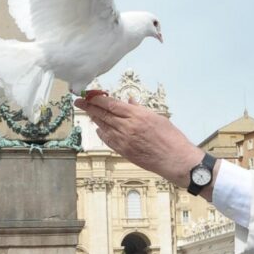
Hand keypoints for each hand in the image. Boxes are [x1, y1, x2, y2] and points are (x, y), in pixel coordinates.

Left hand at [74, 95, 203, 187]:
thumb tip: (129, 101)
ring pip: (103, 126)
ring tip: (88, 113)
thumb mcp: (157, 117)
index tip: (88, 94)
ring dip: (94, 119)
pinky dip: (102, 133)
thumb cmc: (171, 138)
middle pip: (103, 114)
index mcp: (137, 115)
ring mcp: (124, 140)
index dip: (97, 99)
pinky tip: (99, 129)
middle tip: (79, 102)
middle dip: (88, 107)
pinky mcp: (124, 152)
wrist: (175, 159)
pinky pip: (108, 140)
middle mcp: (127, 127)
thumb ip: (140, 109)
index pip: (110, 104)